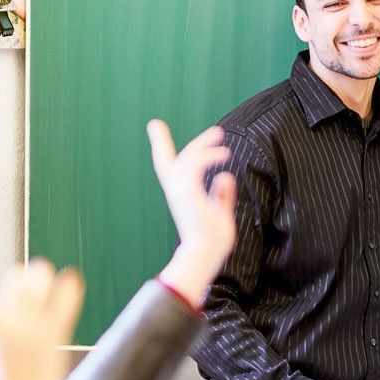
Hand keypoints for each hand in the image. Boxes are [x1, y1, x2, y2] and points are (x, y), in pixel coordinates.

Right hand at [0, 257, 84, 379]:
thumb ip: (0, 322)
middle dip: (18, 276)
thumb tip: (17, 297)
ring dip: (41, 273)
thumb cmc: (5, 379)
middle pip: (16, 279)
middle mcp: (16, 324)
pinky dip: (70, 288)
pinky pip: (67, 302)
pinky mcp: (58, 332)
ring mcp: (39, 326)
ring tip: (42, 275)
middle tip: (21, 282)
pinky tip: (71, 278)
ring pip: (41, 281)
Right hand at [147, 120, 237, 303]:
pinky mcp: (186, 191)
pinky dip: (207, 156)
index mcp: (180, 194)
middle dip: (193, 142)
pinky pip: (195, 164)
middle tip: (217, 131)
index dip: (160, 144)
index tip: (155, 125)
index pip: (167, 165)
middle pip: (173, 157)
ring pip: (187, 157)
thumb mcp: (219, 212)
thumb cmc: (212, 240)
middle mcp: (175, 189)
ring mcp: (178, 190)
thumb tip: (225, 176)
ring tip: (222, 138)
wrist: (206, 254)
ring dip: (204, 145)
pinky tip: (223, 154)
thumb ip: (221, 196)